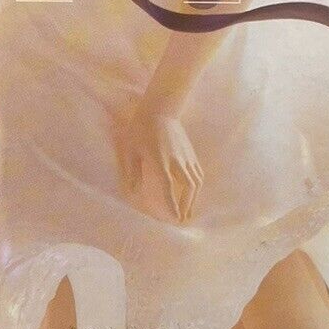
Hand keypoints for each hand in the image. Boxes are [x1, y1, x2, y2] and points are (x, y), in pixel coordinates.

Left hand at [115, 100, 203, 223]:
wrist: (159, 109)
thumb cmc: (140, 129)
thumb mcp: (130, 150)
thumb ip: (133, 171)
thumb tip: (134, 191)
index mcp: (160, 161)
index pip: (168, 187)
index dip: (172, 205)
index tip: (175, 219)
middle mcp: (176, 160)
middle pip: (187, 187)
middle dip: (186, 205)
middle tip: (181, 219)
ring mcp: (186, 156)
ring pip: (196, 180)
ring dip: (193, 197)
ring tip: (188, 210)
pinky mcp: (190, 152)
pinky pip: (198, 172)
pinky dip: (197, 185)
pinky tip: (192, 192)